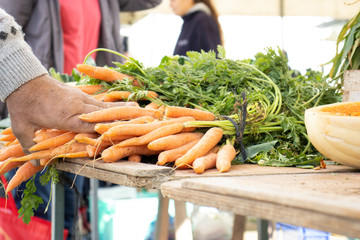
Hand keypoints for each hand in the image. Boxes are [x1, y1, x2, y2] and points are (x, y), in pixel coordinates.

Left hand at [6, 74, 136, 152]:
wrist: (23, 80)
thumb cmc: (23, 106)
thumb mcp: (23, 128)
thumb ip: (31, 146)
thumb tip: (36, 164)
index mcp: (67, 116)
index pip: (92, 127)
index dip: (107, 133)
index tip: (123, 138)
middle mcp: (79, 107)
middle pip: (105, 115)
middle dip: (123, 119)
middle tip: (143, 120)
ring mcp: (81, 99)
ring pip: (106, 106)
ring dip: (123, 110)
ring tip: (141, 110)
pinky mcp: (81, 95)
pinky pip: (101, 102)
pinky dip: (114, 105)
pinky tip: (124, 105)